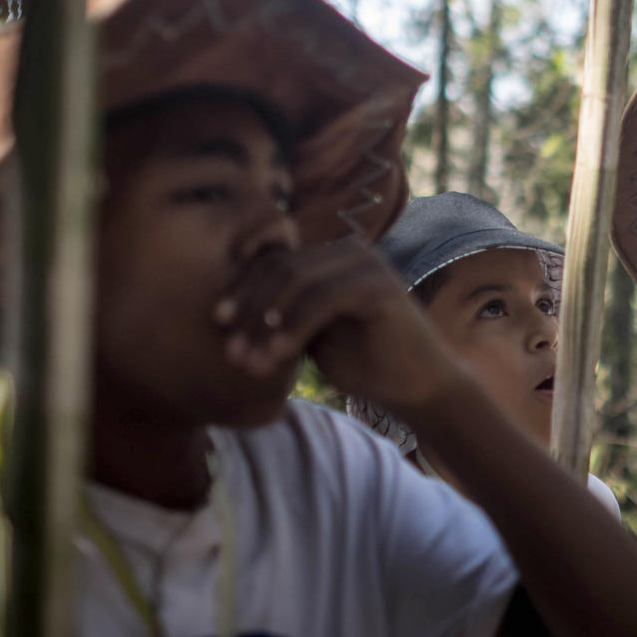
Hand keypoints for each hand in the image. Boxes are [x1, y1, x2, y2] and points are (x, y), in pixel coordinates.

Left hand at [211, 238, 466, 412]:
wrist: (418, 386)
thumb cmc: (365, 362)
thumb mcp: (313, 335)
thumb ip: (284, 316)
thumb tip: (228, 315)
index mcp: (331, 257)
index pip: (275, 259)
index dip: (243, 287)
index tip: (218, 321)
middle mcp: (349, 250)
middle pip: (281, 266)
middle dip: (250, 309)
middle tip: (229, 349)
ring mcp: (366, 263)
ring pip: (298, 280)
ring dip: (266, 324)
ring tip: (247, 361)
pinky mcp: (378, 286)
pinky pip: (323, 299)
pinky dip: (293, 327)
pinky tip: (276, 355)